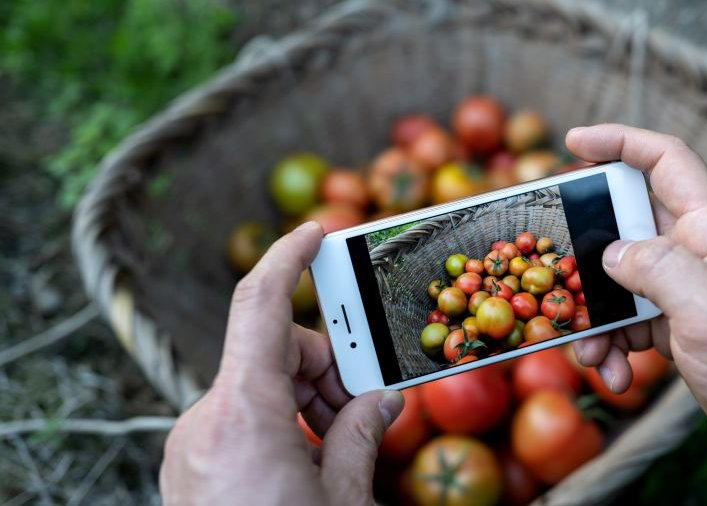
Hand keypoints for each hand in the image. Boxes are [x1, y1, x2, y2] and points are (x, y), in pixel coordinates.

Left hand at [160, 222, 403, 504]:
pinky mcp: (188, 464)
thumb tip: (380, 404)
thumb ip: (361, 438)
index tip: (314, 232)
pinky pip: (238, 422)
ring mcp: (190, 443)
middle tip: (361, 411)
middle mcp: (205, 421)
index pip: (261, 303)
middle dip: (325, 372)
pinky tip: (303, 466)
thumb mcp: (342, 499)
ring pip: (258, 391)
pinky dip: (277, 429)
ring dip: (304, 406)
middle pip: (273, 353)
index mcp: (243, 416)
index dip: (289, 257)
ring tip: (335, 453)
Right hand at [566, 124, 706, 504]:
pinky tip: (615, 374)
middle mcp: (699, 253)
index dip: (619, 141)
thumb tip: (611, 252)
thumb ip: (662, 270)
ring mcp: (688, 291)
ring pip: (619, 280)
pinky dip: (612, 345)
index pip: (667, 161)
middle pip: (627, 224)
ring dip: (596, 313)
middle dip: (587, 250)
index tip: (572, 140)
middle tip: (555, 274)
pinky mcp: (679, 326)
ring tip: (591, 352)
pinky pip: (628, 321)